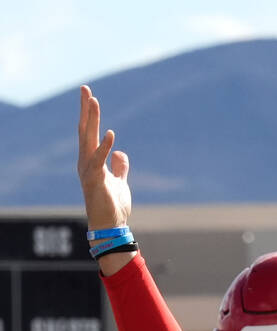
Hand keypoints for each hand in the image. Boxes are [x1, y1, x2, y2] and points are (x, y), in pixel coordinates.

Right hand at [76, 85, 131, 239]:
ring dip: (91, 120)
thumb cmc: (113, 205)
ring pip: (88, 140)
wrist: (111, 226)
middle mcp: (86, 162)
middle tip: (85, 89)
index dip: (90, 115)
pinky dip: (104, 147)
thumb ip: (119, 166)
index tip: (90, 96)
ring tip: (94, 102)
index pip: (90, 132)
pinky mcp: (95, 180)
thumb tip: (120, 152)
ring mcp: (88, 170)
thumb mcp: (120, 181)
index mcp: (92, 161)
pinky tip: (111, 134)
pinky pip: (98, 160)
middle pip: (85, 130)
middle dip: (86, 110)